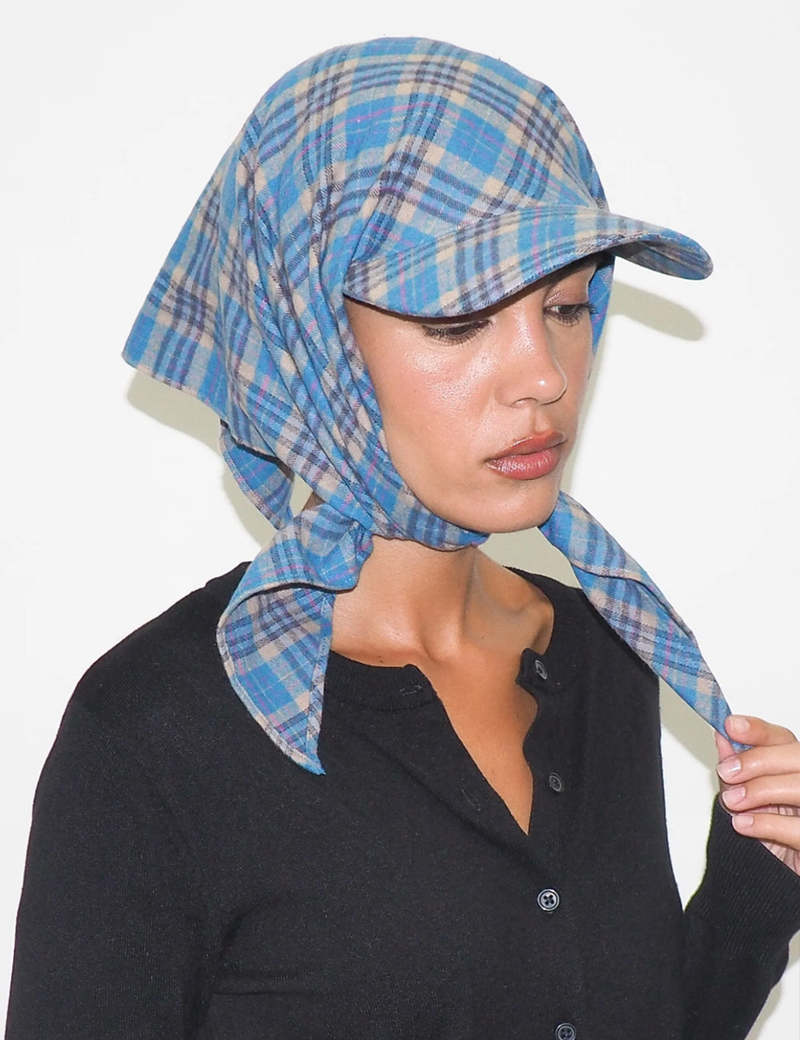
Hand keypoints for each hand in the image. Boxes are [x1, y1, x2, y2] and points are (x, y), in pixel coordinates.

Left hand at [715, 715, 799, 875]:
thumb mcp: (746, 799)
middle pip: (797, 755)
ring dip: (760, 790)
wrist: (772, 886)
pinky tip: (743, 825)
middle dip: (757, 760)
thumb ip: (737, 769)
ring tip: (734, 802)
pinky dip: (767, 823)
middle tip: (727, 772)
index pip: (784, 738)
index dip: (758, 730)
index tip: (730, 726)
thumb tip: (722, 737)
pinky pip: (799, 828)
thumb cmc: (767, 836)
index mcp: (796, 768)